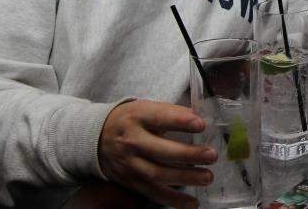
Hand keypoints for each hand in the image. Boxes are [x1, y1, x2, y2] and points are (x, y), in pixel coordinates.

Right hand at [98, 99, 216, 208]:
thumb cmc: (132, 119)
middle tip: (211, 155)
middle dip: (187, 155)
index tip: (201, 124)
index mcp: (137, 116)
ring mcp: (130, 163)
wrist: (96, 136)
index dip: (180, 121)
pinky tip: (192, 203)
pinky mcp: (130, 181)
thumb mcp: (147, 108)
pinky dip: (173, 200)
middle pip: (160, 151)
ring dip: (185, 178)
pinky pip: (152, 193)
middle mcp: (131, 141)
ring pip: (157, 174)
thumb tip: (202, 117)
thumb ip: (172, 112)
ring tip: (207, 177)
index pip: (159, 117)